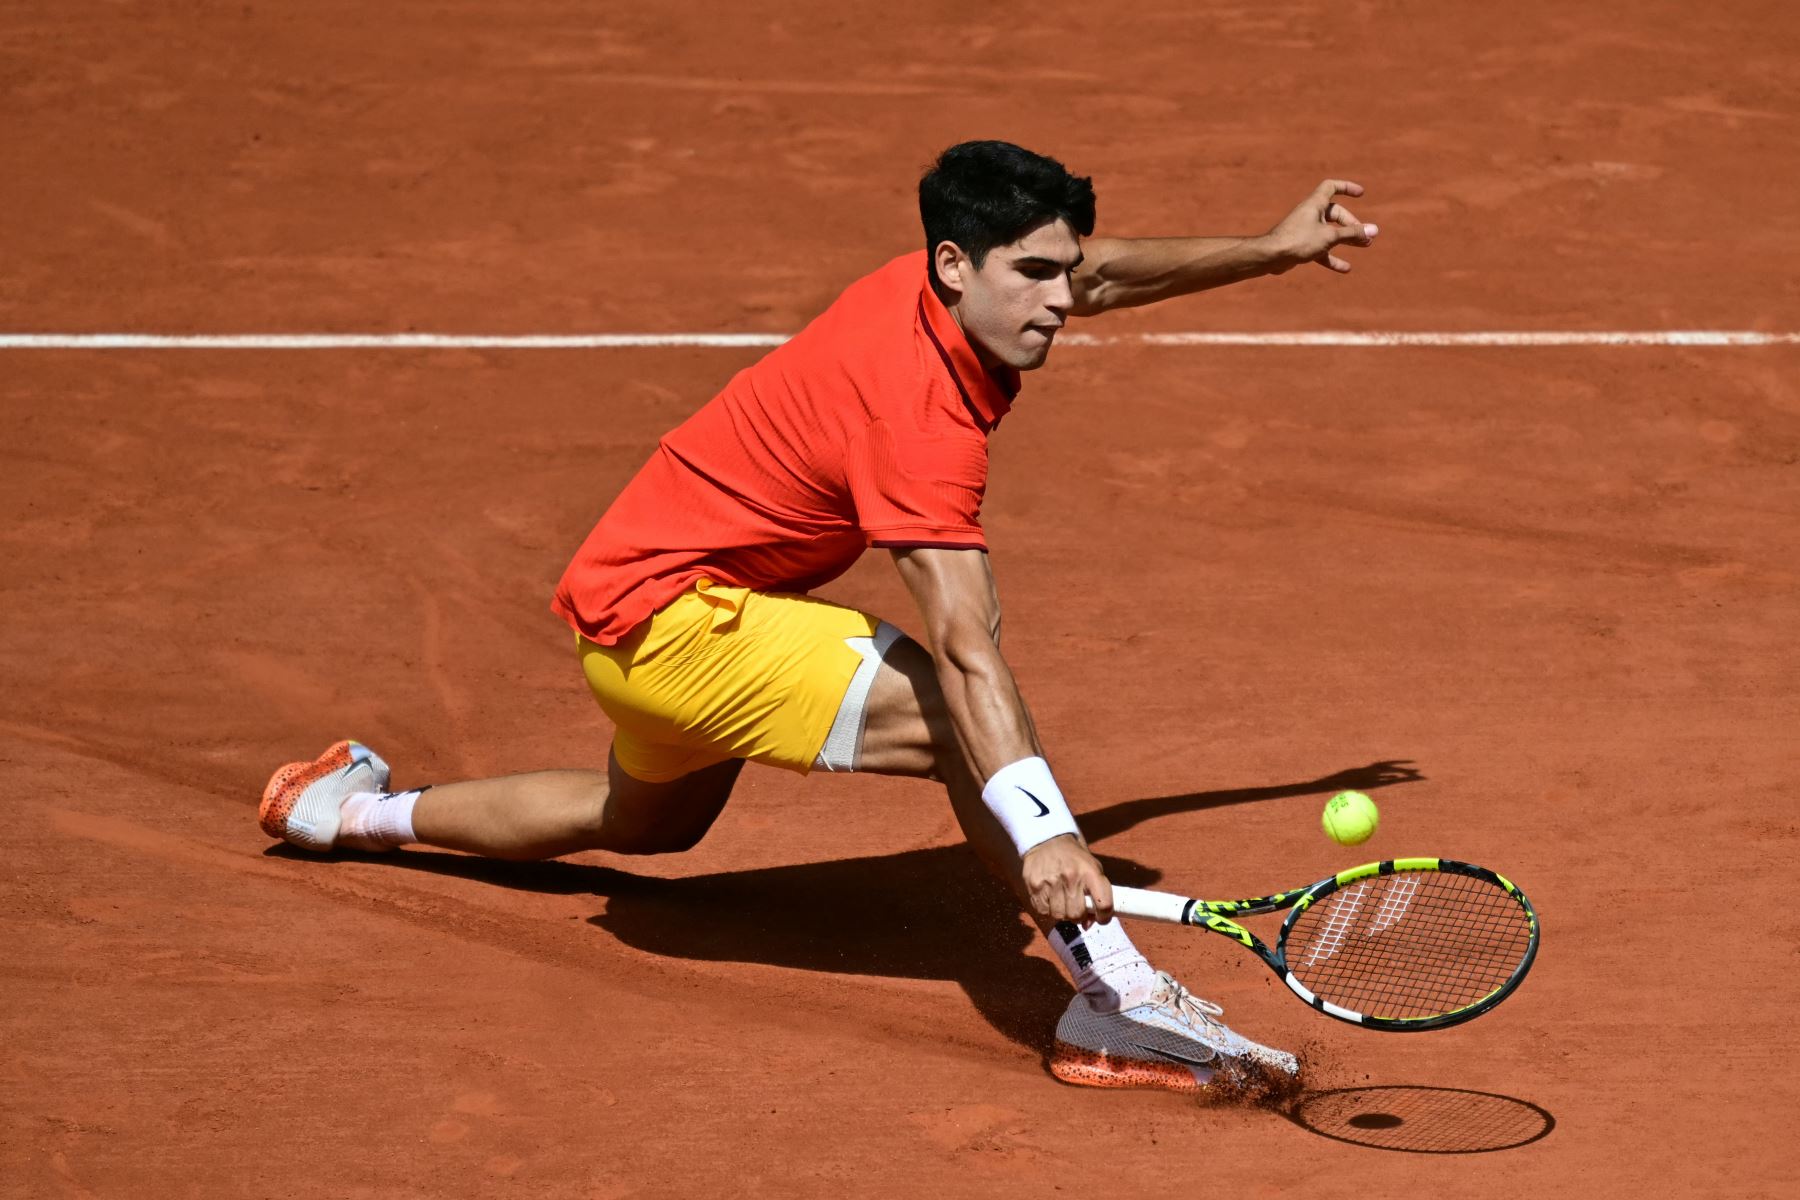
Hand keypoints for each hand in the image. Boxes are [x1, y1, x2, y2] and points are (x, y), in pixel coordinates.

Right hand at [1021, 834, 1114, 925]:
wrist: (1047, 839)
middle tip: (1077, 907)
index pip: (1103, 904)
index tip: (1101, 918)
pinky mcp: (1034, 886)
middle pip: (1077, 915)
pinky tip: (1050, 898)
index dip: (1104, 917)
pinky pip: (1044, 912)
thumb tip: (1089, 924)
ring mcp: (1051, 882)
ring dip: (1062, 913)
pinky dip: (1048, 910)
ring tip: (1062, 901)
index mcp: (1090, 871)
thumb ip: (1096, 894)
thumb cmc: (1074, 857)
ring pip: (1059, 916)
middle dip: (1079, 916)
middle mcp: (1071, 877)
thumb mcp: (1092, 867)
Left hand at [1261, 179, 1377, 274]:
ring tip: (1364, 246)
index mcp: (1315, 204)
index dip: (1346, 187)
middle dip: (1352, 225)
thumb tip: (1374, 230)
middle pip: (1336, 214)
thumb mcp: (1330, 236)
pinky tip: (1345, 268)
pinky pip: (1321, 249)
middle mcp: (1310, 214)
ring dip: (1347, 239)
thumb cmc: (1298, 241)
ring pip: (1330, 232)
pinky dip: (1332, 257)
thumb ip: (1352, 233)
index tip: (1360, 194)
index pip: (1332, 187)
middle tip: (1366, 237)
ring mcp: (1305, 230)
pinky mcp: (1301, 245)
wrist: (1271, 257)